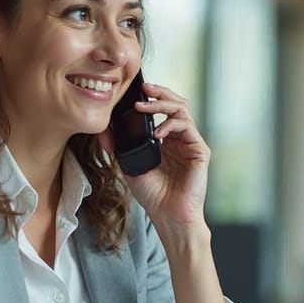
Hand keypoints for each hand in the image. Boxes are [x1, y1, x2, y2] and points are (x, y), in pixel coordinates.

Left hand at [98, 82, 207, 228]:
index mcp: (166, 140)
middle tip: (144, 87)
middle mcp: (180, 138)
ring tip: (144, 106)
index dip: (150, 98)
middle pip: (175, 103)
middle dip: (159, 92)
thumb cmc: (153, 195)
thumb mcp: (129, 166)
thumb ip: (118, 148)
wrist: (168, 215)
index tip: (133, 92)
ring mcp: (191, 143)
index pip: (161, 109)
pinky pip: (186, 127)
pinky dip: (169, 125)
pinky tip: (156, 134)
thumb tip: (103, 130)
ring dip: (162, 103)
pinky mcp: (199, 150)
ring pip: (182, 109)